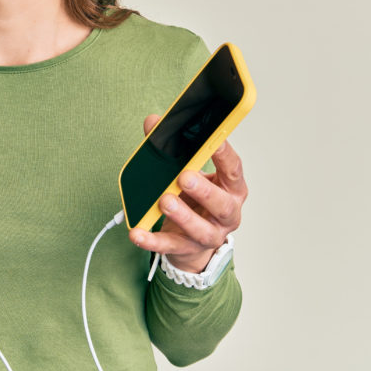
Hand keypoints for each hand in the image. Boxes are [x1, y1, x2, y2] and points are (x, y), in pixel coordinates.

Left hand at [128, 115, 246, 272]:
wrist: (192, 238)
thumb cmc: (195, 198)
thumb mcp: (189, 171)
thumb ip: (172, 147)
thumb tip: (152, 122)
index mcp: (231, 188)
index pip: (233, 169)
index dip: (225, 155)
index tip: (215, 140)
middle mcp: (226, 213)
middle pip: (221, 204)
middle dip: (204, 191)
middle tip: (184, 177)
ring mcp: (209, 234)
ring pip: (199, 229)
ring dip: (182, 215)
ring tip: (164, 201)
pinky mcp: (187, 249)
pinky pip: (169, 246)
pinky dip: (152, 241)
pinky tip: (137, 233)